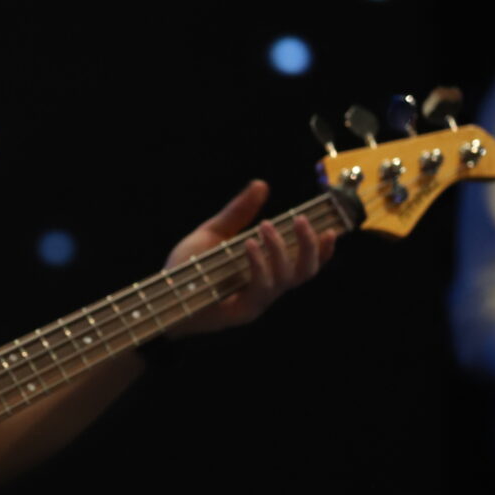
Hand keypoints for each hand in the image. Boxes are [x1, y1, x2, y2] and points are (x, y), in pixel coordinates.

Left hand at [162, 179, 333, 337]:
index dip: (322, 249)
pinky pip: (262, 287)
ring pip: (287, 278)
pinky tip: (249, 245)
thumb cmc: (188, 268)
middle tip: (300, 220)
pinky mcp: (244, 310)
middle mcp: (268, 286)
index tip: (331, 228)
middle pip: (306, 271)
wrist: (163, 296)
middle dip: (310, 245)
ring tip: (265, 227)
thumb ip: (238, 212)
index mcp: (266, 269)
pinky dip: (260, 263)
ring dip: (280, 249)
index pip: (305, 263)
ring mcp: (258, 300)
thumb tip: (262, 184)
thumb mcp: (214, 233)